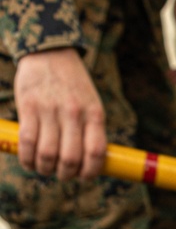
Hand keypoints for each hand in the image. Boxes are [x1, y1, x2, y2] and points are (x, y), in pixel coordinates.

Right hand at [13, 48, 106, 178]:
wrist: (49, 51)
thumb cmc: (72, 85)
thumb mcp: (91, 103)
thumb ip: (90, 129)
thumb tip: (88, 164)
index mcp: (94, 113)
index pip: (96, 153)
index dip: (89, 172)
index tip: (83, 176)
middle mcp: (73, 113)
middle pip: (70, 158)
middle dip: (66, 174)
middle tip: (61, 174)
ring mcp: (50, 110)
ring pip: (47, 154)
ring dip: (45, 169)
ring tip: (44, 168)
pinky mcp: (28, 107)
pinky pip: (27, 142)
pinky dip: (27, 159)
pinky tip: (29, 162)